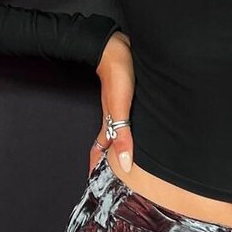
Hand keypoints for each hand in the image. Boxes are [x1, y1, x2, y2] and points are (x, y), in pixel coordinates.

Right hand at [90, 30, 134, 176]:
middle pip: (108, 141)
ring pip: (117, 128)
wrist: (117, 49)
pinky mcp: (127, 94)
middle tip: (113, 174)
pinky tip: (136, 125)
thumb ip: (122, 136)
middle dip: (109, 158)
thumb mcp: (121, 109)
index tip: (95, 182)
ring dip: (119, 142)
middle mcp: (113, 116)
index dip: (97, 166)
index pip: (100, 150)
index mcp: (109, 122)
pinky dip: (128, 126)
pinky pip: (126, 116)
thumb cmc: (119, 75)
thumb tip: (125, 164)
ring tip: (126, 155)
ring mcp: (119, 105)